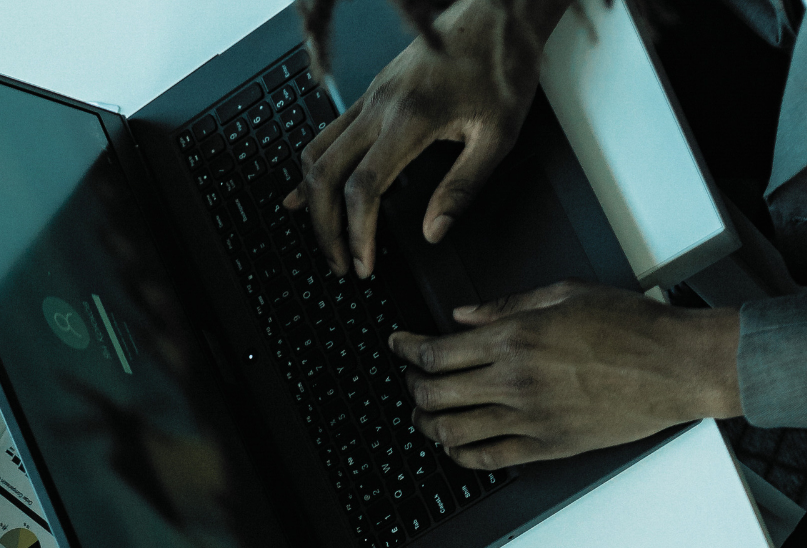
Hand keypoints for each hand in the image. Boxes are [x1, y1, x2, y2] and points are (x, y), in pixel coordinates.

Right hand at [285, 0, 570, 276]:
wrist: (496, 15)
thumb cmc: (501, 67)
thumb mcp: (497, 135)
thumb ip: (463, 187)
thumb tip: (435, 231)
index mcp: (409, 118)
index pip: (363, 188)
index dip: (357, 233)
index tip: (365, 263)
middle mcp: (379, 106)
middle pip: (325, 175)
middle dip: (325, 227)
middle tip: (340, 263)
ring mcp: (369, 98)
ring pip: (316, 154)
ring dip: (312, 201)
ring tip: (326, 238)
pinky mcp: (370, 94)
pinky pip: (326, 135)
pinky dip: (312, 169)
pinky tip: (305, 191)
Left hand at [388, 283, 740, 467]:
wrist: (675, 367)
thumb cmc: (632, 328)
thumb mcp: (564, 295)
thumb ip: (505, 307)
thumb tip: (464, 316)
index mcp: (514, 340)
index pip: (436, 354)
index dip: (406, 351)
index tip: (398, 345)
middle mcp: (514, 383)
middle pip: (434, 395)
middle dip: (411, 387)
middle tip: (409, 379)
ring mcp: (528, 420)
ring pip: (451, 432)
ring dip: (427, 424)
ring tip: (424, 414)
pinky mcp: (546, 447)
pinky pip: (486, 459)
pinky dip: (460, 453)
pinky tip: (456, 444)